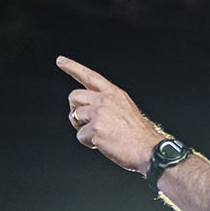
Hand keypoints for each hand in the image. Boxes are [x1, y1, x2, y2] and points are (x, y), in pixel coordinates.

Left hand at [58, 55, 166, 173]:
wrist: (149, 149)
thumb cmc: (139, 135)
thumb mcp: (126, 109)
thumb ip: (107, 104)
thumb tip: (86, 110)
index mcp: (114, 93)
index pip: (90, 76)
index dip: (73, 67)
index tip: (60, 61)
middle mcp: (105, 100)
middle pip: (74, 96)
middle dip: (74, 109)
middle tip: (83, 122)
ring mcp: (99, 113)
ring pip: (74, 116)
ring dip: (81, 128)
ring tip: (97, 135)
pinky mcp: (95, 129)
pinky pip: (80, 135)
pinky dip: (87, 142)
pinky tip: (101, 144)